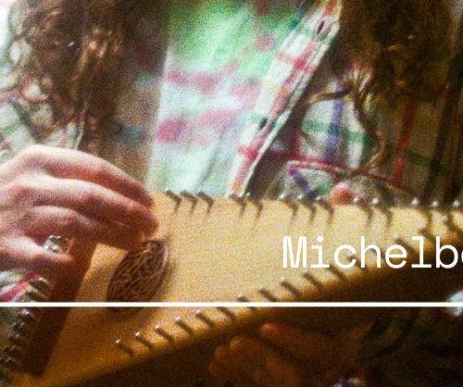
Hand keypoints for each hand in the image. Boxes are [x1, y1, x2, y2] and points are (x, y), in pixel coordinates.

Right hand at [0, 145, 156, 275]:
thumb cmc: (4, 192)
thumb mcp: (32, 169)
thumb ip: (67, 174)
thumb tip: (117, 189)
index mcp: (40, 158)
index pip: (92, 167)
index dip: (125, 184)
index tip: (147, 200)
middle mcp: (31, 183)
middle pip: (89, 195)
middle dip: (126, 210)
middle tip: (150, 225)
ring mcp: (19, 215)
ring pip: (74, 224)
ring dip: (110, 235)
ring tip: (133, 243)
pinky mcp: (8, 247)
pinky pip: (44, 258)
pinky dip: (66, 263)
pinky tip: (80, 266)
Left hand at [207, 182, 368, 385]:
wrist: (337, 316)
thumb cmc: (333, 281)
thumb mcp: (339, 255)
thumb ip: (341, 226)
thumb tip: (344, 192)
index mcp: (340, 335)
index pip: (323, 349)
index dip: (296, 340)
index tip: (267, 322)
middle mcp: (324, 363)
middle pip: (297, 374)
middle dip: (264, 360)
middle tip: (234, 340)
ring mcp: (303, 374)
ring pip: (276, 382)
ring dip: (248, 368)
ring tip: (222, 349)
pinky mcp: (280, 379)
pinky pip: (258, 385)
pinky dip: (237, 376)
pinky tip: (214, 362)